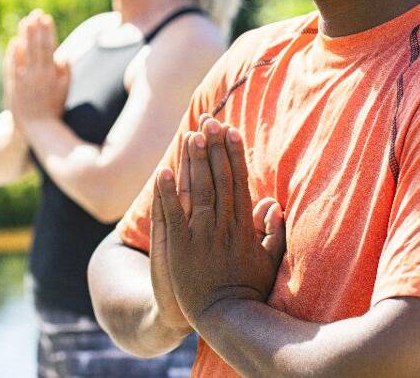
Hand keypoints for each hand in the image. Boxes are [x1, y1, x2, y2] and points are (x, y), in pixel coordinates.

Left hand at [6, 10, 68, 129]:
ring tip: (25, 22)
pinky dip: (13, 54)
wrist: (37, 128)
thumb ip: (65, 72)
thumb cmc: (53, 108)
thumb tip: (64, 54)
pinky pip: (12, 67)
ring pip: (24, 54)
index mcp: (52, 75)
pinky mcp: (13, 87)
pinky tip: (14, 42)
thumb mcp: (64, 90)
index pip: (50, 48)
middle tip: (35, 14)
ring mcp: (25, 81)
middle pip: (36, 47)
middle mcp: (38, 76)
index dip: (48, 32)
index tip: (47, 18)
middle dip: (36, 29)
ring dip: (25, 36)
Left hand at [154, 117, 285, 326]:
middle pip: (219, 179)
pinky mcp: (179, 246)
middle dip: (214, 148)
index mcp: (243, 227)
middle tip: (210, 120)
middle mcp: (222, 226)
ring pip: (197, 191)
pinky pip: (171, 214)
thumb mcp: (268, 262)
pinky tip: (163, 170)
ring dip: (195, 161)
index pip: (239, 182)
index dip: (234, 155)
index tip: (231, 131)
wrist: (225, 319)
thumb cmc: (247, 291)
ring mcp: (200, 236)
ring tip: (192, 134)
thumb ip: (274, 233)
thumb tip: (274, 204)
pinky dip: (167, 193)